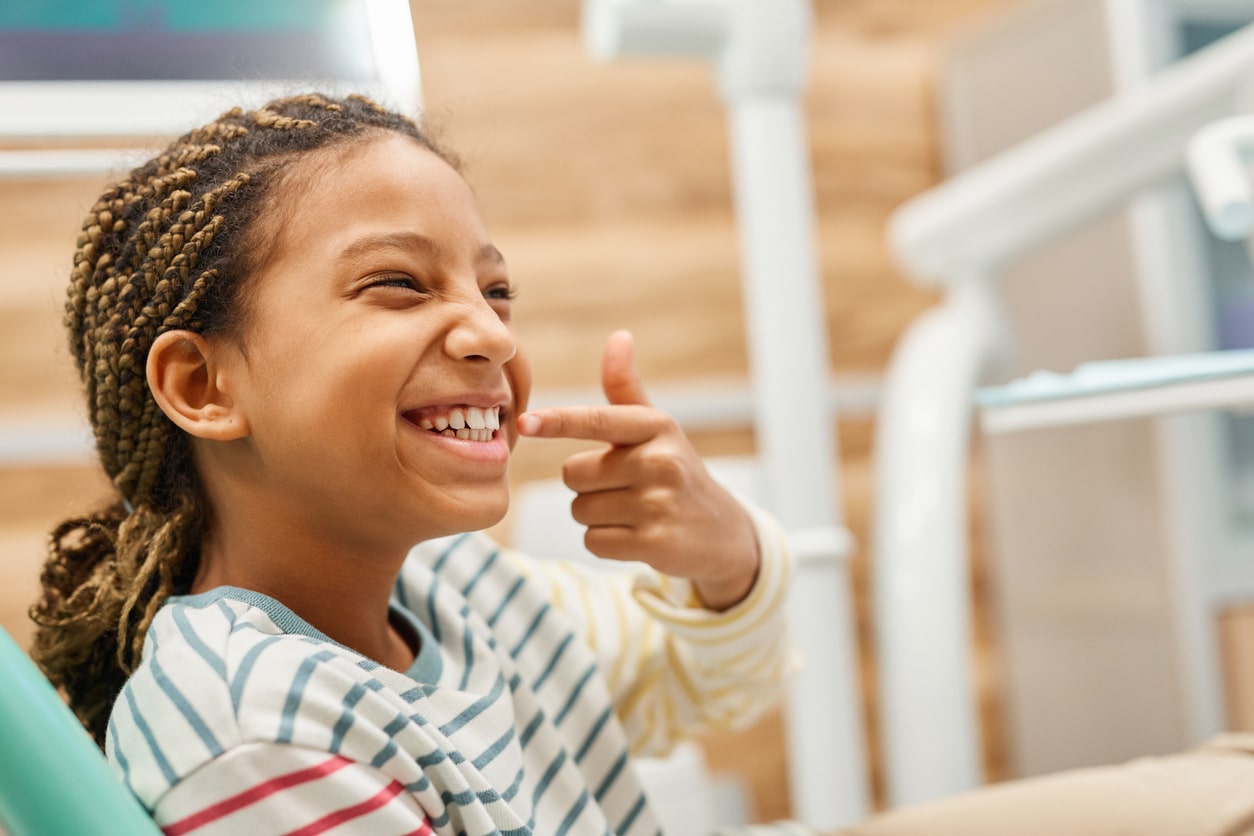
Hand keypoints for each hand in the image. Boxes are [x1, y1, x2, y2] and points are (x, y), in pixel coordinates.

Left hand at [517, 330, 758, 610]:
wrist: (720, 530)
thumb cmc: (673, 469)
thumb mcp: (655, 428)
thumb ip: (626, 387)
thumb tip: (619, 337)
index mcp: (656, 426)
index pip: (597, 421)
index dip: (558, 421)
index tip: (525, 423)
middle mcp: (660, 462)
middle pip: (574, 473)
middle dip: (587, 483)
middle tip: (625, 487)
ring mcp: (659, 504)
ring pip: (580, 509)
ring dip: (596, 514)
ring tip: (633, 511)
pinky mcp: (655, 543)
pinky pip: (593, 540)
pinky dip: (606, 541)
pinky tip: (636, 534)